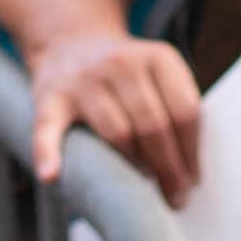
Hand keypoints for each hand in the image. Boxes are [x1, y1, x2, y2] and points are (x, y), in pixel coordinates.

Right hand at [30, 32, 206, 205]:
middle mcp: (121, 63)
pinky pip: (48, 128)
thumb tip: (189, 174)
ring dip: (132, 167)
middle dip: (168, 169)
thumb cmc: (124, 76)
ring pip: (117, 134)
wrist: (71, 43)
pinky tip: (51, 175)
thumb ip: (174, 111)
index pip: (185, 111)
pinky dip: (48, 152)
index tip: (193, 181)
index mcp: (158, 57)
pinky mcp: (50, 97)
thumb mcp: (157, 75)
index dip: (191, 152)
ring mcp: (83, 79)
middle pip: (153, 125)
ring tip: (140, 186)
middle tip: (175, 198)